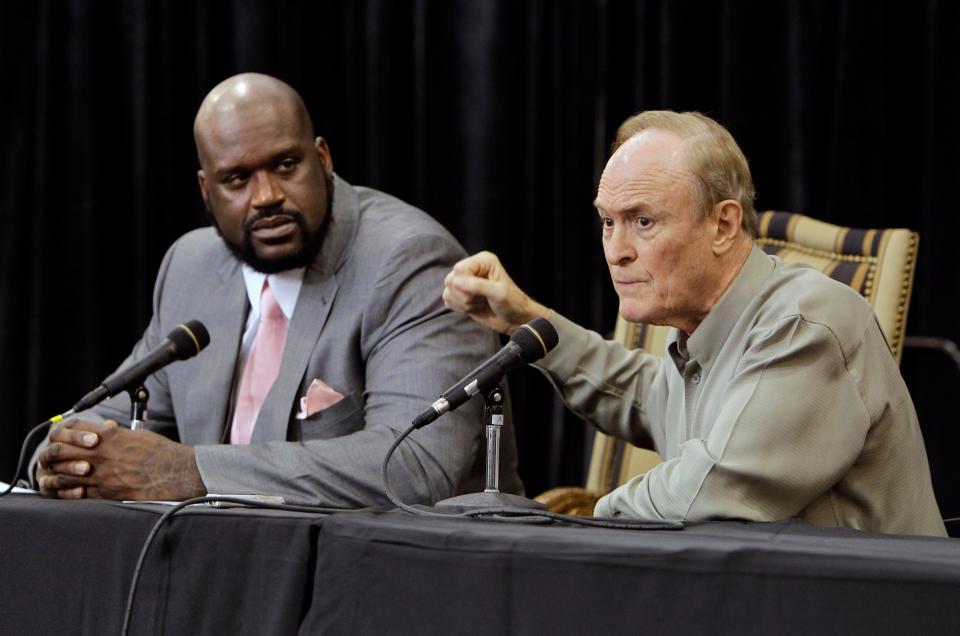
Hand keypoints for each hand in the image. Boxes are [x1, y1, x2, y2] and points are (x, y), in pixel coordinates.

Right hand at [36, 420, 101, 498]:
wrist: (82, 470)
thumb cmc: (91, 449)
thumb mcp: (95, 438)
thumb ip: (101, 431)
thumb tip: (111, 425)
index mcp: (57, 438)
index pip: (60, 433)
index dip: (77, 436)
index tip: (95, 439)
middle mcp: (47, 453)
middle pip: (55, 451)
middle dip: (73, 453)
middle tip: (91, 456)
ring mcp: (45, 471)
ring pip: (53, 470)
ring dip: (70, 470)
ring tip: (87, 471)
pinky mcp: (47, 488)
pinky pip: (52, 490)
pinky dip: (67, 491)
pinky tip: (82, 491)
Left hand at [37, 419, 205, 500]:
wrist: (176, 472)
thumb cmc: (161, 452)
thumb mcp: (137, 435)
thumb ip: (118, 435)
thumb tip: (108, 431)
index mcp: (109, 437)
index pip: (73, 430)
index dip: (65, 433)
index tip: (66, 437)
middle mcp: (101, 454)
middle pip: (63, 452)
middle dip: (56, 455)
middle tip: (56, 458)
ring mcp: (102, 475)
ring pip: (67, 475)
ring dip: (60, 475)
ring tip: (59, 476)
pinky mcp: (107, 493)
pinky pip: (79, 493)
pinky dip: (71, 492)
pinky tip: (71, 491)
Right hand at [442, 251, 550, 334]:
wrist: (515, 320)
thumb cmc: (513, 303)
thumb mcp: (499, 293)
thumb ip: (477, 286)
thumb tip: (455, 281)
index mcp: (483, 261)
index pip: (460, 269)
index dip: (465, 284)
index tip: (480, 293)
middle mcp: (472, 269)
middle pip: (451, 279)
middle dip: (464, 295)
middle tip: (482, 299)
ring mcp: (465, 282)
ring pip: (448, 291)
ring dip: (463, 303)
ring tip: (480, 303)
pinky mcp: (461, 295)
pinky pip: (448, 300)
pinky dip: (459, 307)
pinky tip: (474, 308)